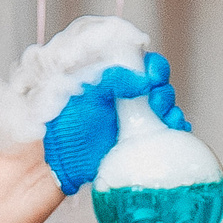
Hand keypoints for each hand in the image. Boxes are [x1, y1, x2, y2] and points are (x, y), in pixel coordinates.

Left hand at [43, 53, 186, 193]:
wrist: (43, 166)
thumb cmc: (52, 125)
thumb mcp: (81, 93)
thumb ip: (112, 81)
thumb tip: (144, 81)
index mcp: (98, 71)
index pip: (132, 57)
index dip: (148, 62)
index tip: (152, 72)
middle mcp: (113, 91)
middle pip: (150, 79)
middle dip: (161, 85)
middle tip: (156, 96)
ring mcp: (123, 116)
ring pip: (158, 103)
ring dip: (169, 104)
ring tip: (167, 114)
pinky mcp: (129, 140)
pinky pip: (158, 129)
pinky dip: (173, 126)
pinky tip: (178, 127)